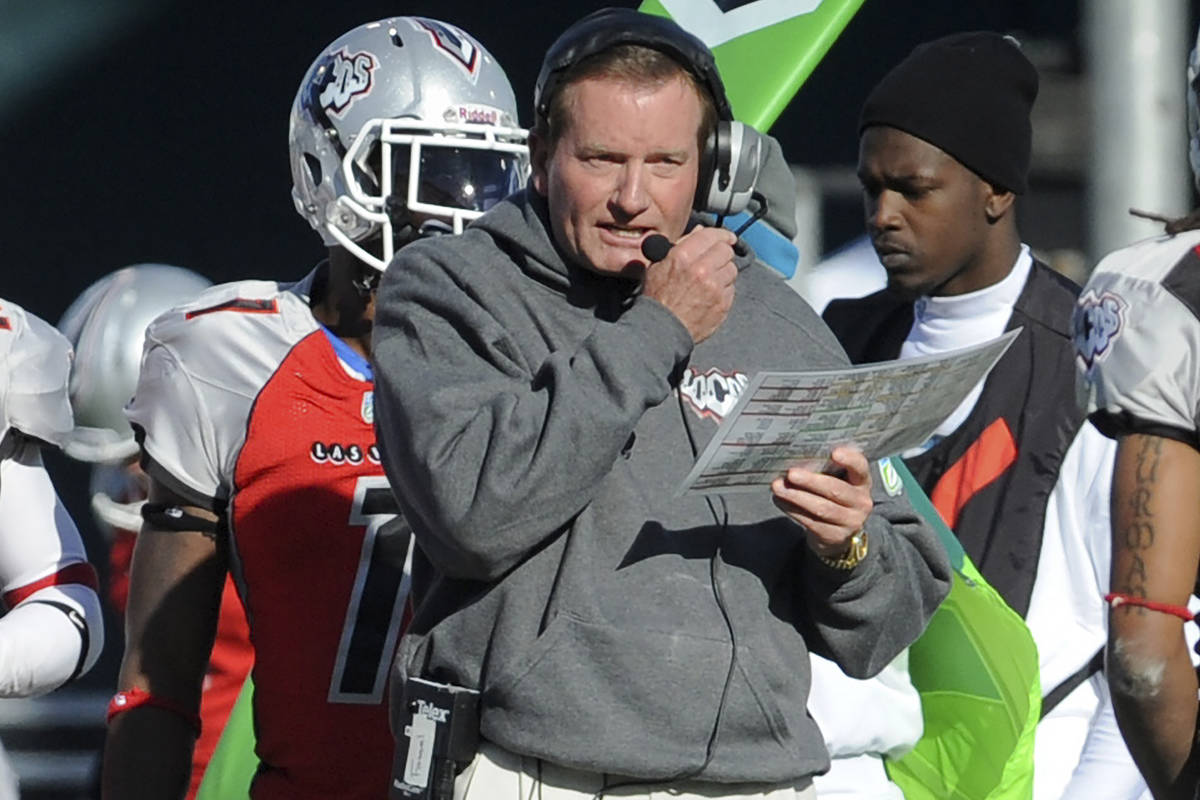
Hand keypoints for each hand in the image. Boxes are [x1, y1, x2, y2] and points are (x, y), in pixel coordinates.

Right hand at [642, 225, 737, 343]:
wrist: (661, 329)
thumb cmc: (657, 298)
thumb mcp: (659, 266)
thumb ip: (681, 246)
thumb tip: (699, 232)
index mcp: (684, 256)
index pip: (712, 236)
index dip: (722, 235)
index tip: (727, 237)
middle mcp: (702, 269)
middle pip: (726, 251)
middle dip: (722, 254)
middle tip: (715, 260)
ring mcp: (715, 288)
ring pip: (732, 269)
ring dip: (724, 272)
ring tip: (710, 280)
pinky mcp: (723, 303)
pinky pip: (732, 288)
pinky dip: (724, 289)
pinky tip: (710, 295)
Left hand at [771, 447, 872, 557]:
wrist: (837, 531)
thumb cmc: (832, 496)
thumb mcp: (836, 481)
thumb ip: (824, 470)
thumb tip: (796, 461)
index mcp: (862, 482)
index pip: (861, 468)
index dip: (850, 460)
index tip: (834, 453)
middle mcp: (861, 502)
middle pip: (836, 490)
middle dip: (811, 481)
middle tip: (791, 473)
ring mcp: (851, 522)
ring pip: (822, 508)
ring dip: (797, 496)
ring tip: (777, 487)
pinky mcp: (835, 537)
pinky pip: (811, 522)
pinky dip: (792, 510)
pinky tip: (779, 500)